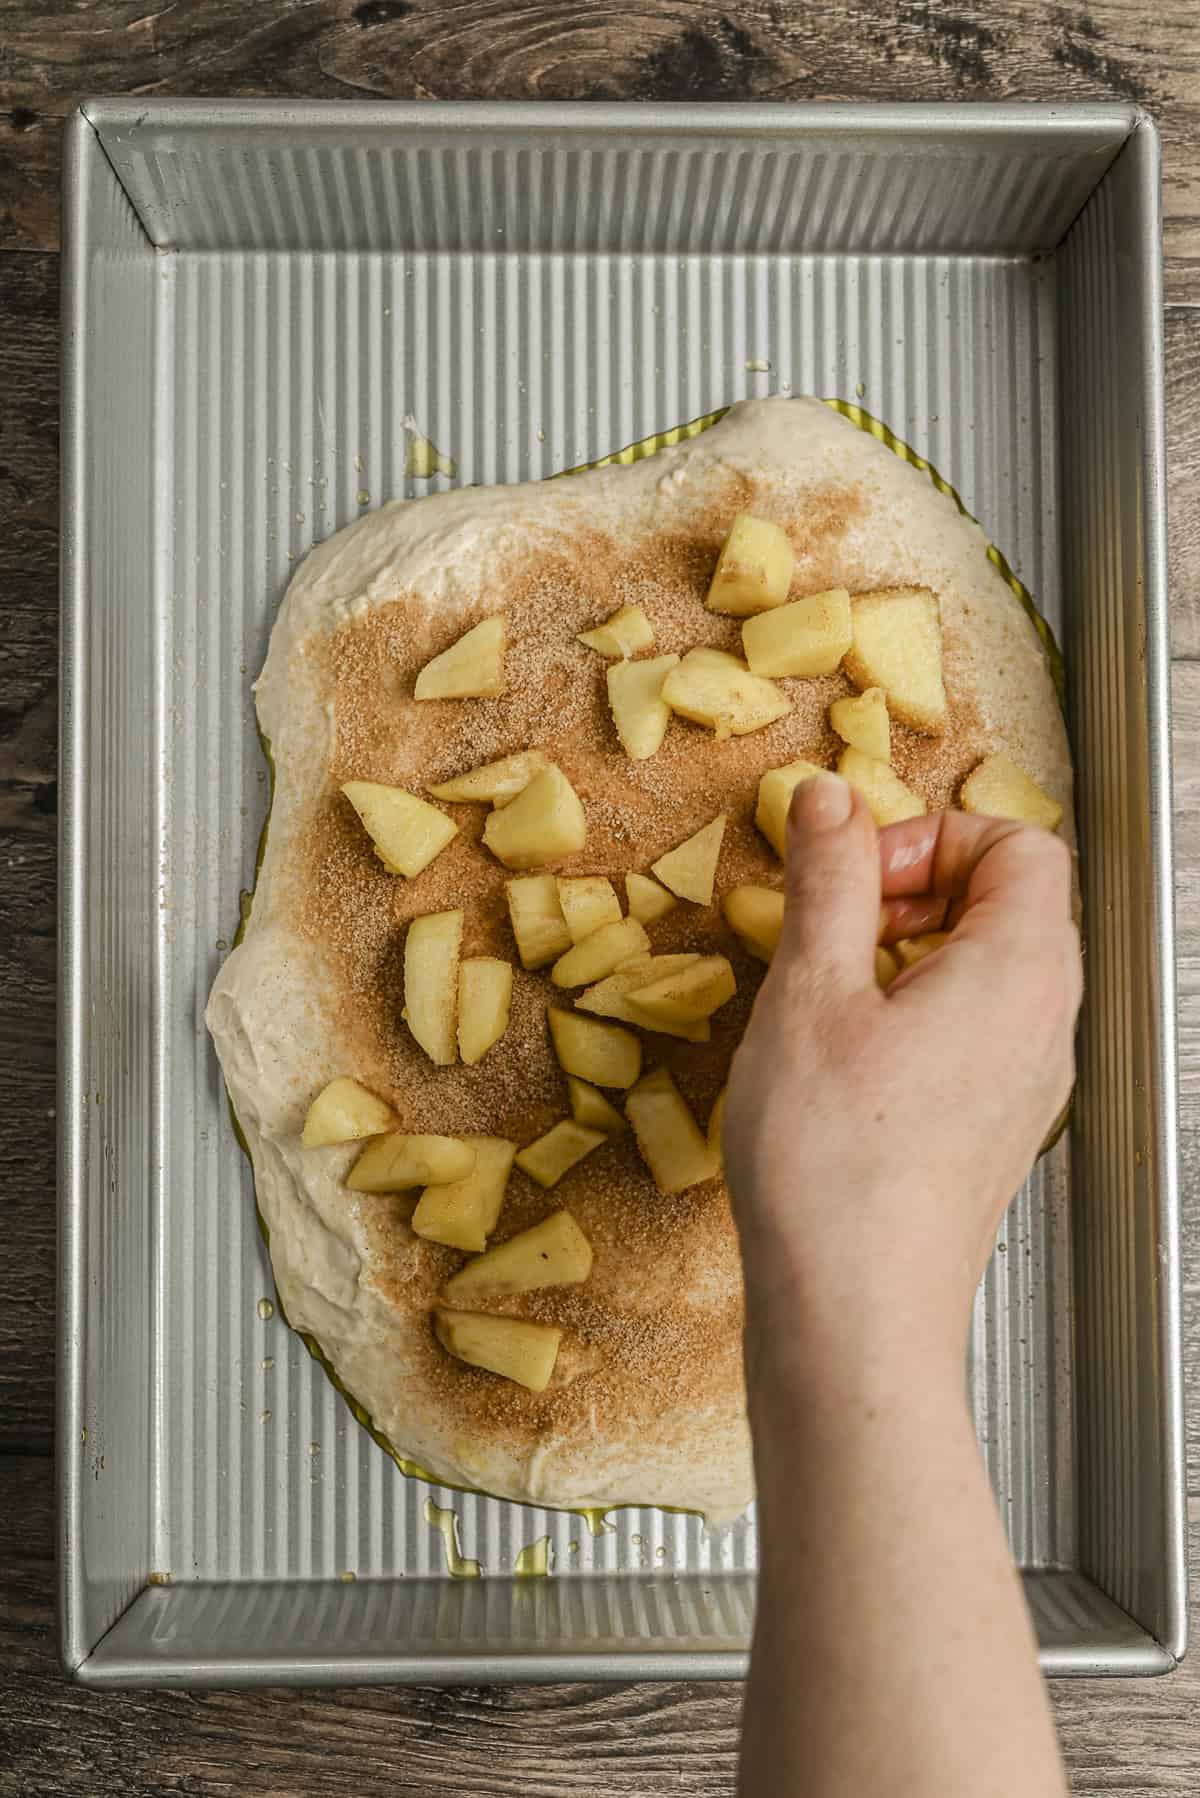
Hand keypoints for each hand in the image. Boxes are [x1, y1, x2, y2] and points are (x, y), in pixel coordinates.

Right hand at [723, 772, 1081, 1380]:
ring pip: (989, 970)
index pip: (1021, 845)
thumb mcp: (812, 992)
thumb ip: (830, 880)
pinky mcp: (997, 1130)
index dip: (932, 838)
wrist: (854, 1315)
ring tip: (830, 995)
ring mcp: (1029, 1084)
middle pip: (1011, 903)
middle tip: (836, 928)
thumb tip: (830, 800)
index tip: (857, 875)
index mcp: (1020, 971)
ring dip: (907, 953)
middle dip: (915, 890)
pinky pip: (975, 1032)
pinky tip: (843, 1059)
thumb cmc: (834, 1167)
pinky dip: (914, 1014)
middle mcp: (1045, 1025)